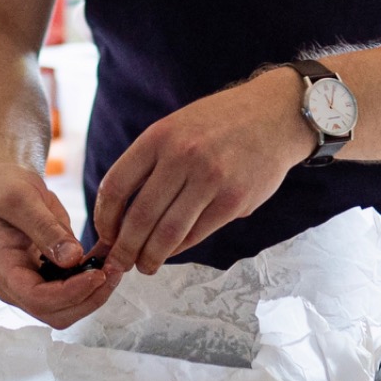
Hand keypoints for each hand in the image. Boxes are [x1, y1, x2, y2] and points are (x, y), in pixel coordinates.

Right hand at [0, 165, 117, 329]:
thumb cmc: (2, 188)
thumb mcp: (21, 199)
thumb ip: (45, 229)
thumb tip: (73, 259)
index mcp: (2, 270)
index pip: (37, 299)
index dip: (72, 293)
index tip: (99, 273)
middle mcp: (15, 286)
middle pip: (57, 314)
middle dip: (89, 297)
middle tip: (115, 269)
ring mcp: (31, 284)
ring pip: (68, 308)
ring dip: (95, 292)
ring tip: (115, 263)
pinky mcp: (47, 277)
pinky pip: (73, 291)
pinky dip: (93, 281)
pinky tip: (107, 259)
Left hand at [92, 68, 312, 275]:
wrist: (276, 114)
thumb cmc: (221, 123)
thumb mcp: (178, 127)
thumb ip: (151, 162)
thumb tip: (121, 214)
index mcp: (160, 136)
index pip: (116, 187)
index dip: (104, 219)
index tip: (106, 235)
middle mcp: (182, 156)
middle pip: (139, 217)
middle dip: (124, 249)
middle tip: (119, 263)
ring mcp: (211, 179)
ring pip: (167, 233)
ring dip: (151, 257)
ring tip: (146, 266)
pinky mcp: (235, 200)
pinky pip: (197, 233)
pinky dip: (179, 247)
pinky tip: (173, 250)